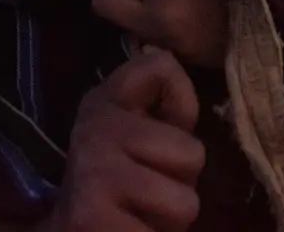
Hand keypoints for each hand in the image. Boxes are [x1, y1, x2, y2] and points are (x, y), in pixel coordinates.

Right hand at [45, 48, 204, 231]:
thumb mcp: (143, 138)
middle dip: (183, 182)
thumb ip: (168, 113)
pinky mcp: (91, 219)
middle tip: (151, 192)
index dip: (182, 103)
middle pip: (192, 153)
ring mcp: (92, 172)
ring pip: (185, 203)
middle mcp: (95, 126)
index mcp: (106, 98)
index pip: (161, 67)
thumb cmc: (122, 186)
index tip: (166, 129)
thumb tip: (186, 108)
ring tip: (142, 216)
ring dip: (172, 221)